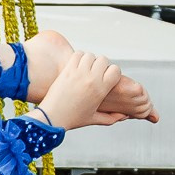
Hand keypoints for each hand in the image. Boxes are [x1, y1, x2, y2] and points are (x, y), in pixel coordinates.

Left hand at [30, 48, 157, 131]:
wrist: (52, 117)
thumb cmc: (72, 119)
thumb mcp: (94, 119)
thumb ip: (111, 118)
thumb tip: (122, 116)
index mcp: (100, 90)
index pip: (115, 70)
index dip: (113, 72)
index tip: (107, 77)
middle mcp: (91, 79)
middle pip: (103, 59)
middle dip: (101, 64)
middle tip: (95, 73)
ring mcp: (78, 73)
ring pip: (90, 55)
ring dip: (89, 60)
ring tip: (85, 69)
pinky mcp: (67, 70)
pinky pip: (77, 54)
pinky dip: (78, 57)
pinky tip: (76, 66)